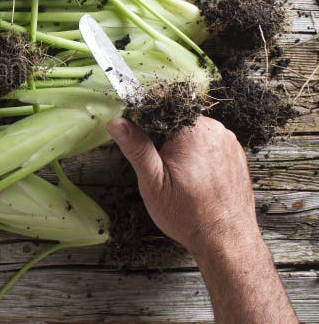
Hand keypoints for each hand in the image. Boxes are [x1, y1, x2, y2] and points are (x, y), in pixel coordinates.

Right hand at [107, 116, 297, 322]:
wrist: (228, 242)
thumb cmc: (188, 215)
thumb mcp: (153, 183)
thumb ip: (136, 148)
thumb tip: (116, 122)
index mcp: (192, 130)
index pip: (159, 109)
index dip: (143, 123)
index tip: (137, 142)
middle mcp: (214, 129)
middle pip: (176, 119)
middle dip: (162, 137)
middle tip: (159, 168)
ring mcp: (228, 141)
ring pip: (192, 131)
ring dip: (180, 145)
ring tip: (178, 176)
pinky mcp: (235, 153)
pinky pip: (208, 143)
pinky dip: (197, 154)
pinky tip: (193, 177)